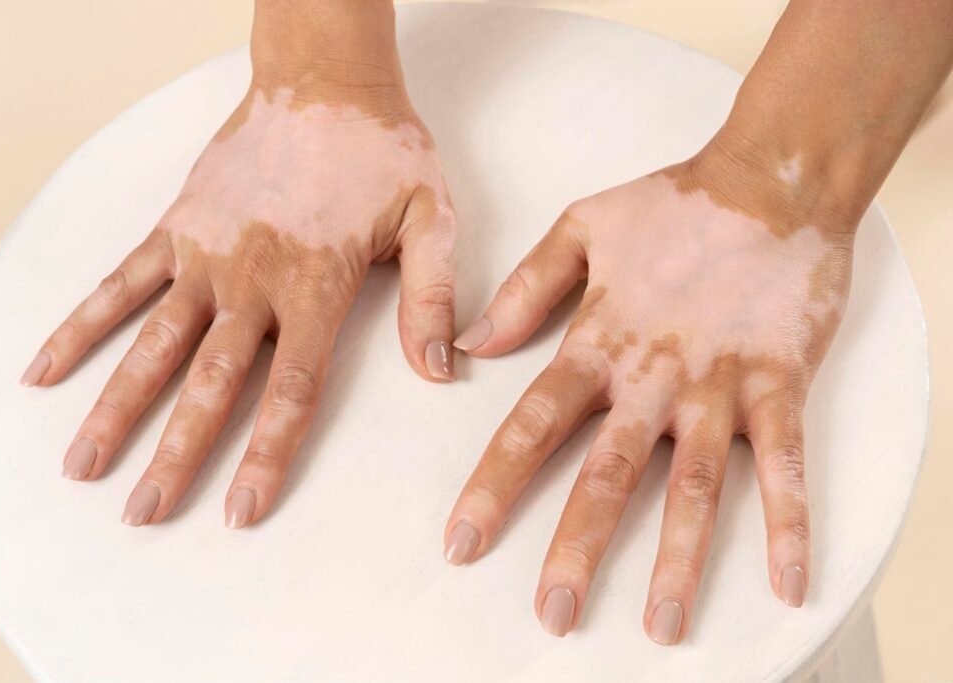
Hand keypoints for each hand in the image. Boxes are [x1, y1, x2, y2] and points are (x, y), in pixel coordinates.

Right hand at [21, 47, 455, 527]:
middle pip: (209, 383)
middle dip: (176, 454)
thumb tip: (442, 370)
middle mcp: (252, 279)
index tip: (239, 511)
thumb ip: (432, 296)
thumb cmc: (381, 150)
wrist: (324, 79)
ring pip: (153, 344)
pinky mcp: (177, 227)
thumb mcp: (432, 217)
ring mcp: (205, 253)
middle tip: (143, 514)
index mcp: (316, 286)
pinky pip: (121, 282)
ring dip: (116, 407)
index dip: (265, 454)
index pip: (290, 389)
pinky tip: (46, 369)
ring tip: (83, 464)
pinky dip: (82, 326)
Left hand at [443, 143, 853, 643]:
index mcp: (600, 342)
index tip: (461, 543)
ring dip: (679, 559)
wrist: (771, 181)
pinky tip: (787, 581)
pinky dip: (789, 522)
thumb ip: (527, 288)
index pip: (533, 425)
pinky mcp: (781, 384)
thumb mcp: (583, 227)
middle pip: (607, 474)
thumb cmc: (674, 204)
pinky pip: (785, 464)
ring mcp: (720, 385)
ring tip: (662, 624)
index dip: (493, 486)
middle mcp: (653, 376)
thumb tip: (473, 342)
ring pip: (693, 485)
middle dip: (576, 547)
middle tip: (552, 612)